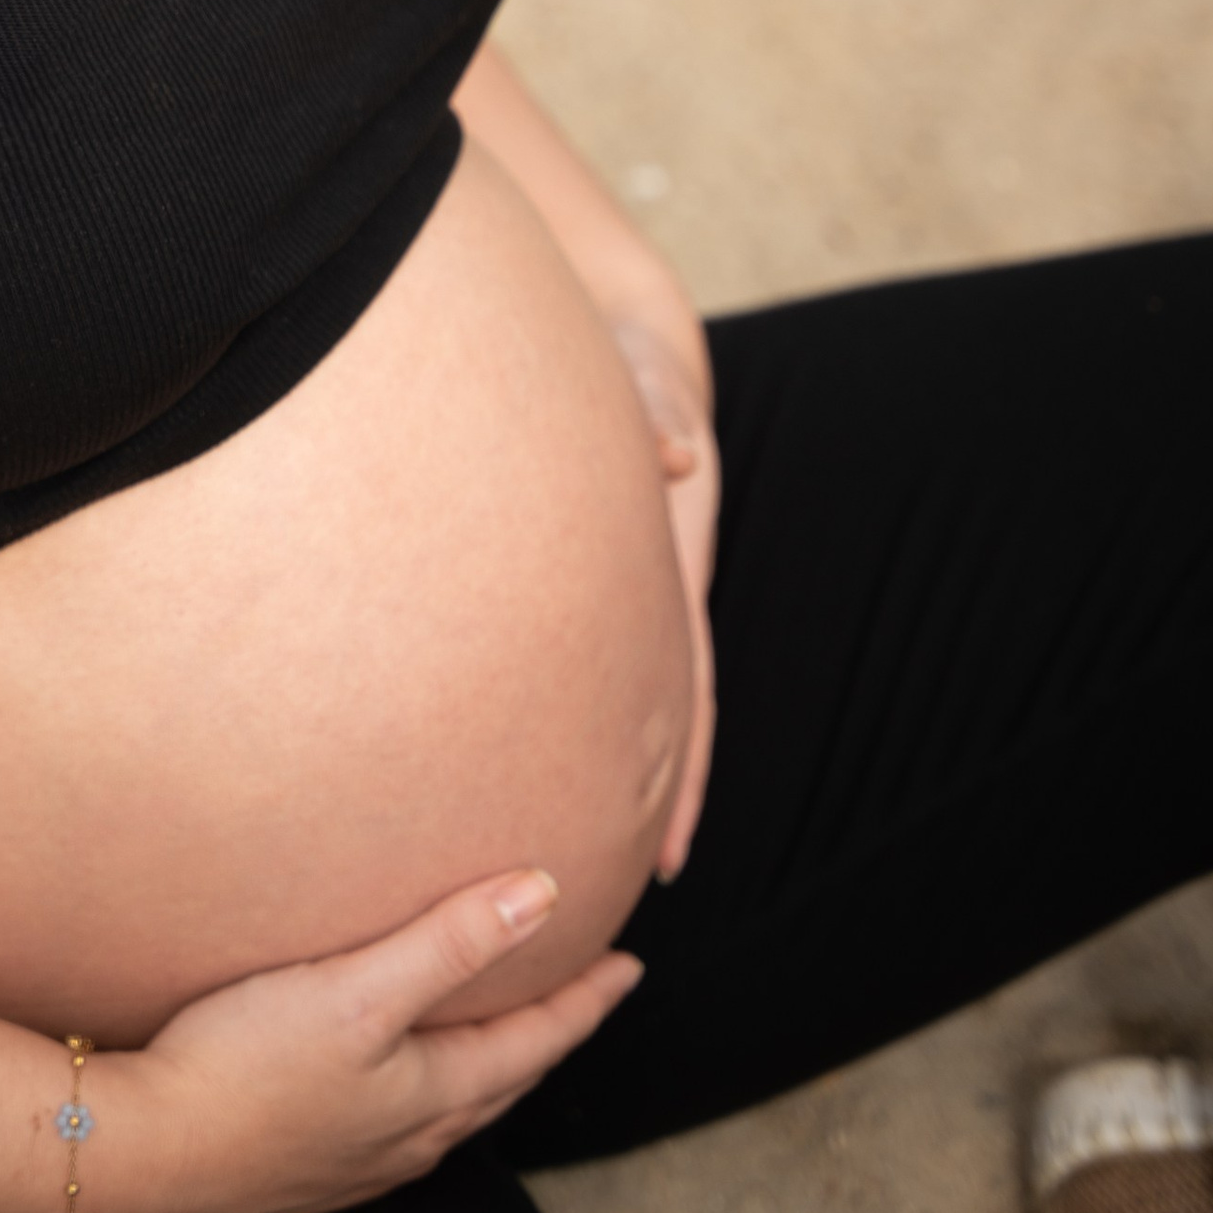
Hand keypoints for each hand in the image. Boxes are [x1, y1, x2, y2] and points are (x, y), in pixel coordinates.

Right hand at [102, 869, 643, 1212]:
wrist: (147, 1154)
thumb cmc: (245, 1066)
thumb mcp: (354, 992)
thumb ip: (447, 944)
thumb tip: (542, 895)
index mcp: (433, 1094)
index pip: (536, 1041)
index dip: (585, 1000)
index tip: (629, 965)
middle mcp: (409, 1139)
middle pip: (504, 1080)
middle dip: (548, 1033)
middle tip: (581, 993)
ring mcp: (359, 1162)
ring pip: (453, 1108)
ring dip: (490, 1064)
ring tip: (499, 1028)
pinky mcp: (309, 1166)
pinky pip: (400, 1123)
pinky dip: (429, 1087)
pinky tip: (395, 1076)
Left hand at [609, 314, 718, 880]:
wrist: (629, 333)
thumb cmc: (637, 357)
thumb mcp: (653, 374)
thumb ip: (662, 410)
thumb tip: (676, 455)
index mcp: (672, 561)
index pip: (683, 684)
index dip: (682, 766)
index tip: (672, 841)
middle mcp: (648, 588)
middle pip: (655, 708)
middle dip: (651, 793)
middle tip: (632, 879)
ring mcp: (618, 585)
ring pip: (614, 684)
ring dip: (607, 754)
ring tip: (585, 836)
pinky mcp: (577, 572)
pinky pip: (568, 648)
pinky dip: (560, 699)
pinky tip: (529, 741)